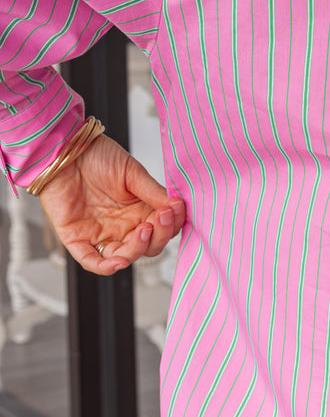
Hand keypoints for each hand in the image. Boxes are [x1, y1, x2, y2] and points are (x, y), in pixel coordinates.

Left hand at [35, 133, 185, 276]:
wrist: (65, 150)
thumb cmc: (96, 156)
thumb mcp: (132, 172)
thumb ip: (154, 193)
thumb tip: (177, 207)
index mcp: (138, 211)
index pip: (161, 229)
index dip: (171, 224)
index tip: (175, 209)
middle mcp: (122, 226)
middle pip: (147, 246)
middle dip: (159, 236)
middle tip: (162, 218)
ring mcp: (100, 234)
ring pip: (123, 256)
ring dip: (137, 249)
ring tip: (144, 231)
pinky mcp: (77, 238)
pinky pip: (91, 261)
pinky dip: (105, 266)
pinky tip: (118, 262)